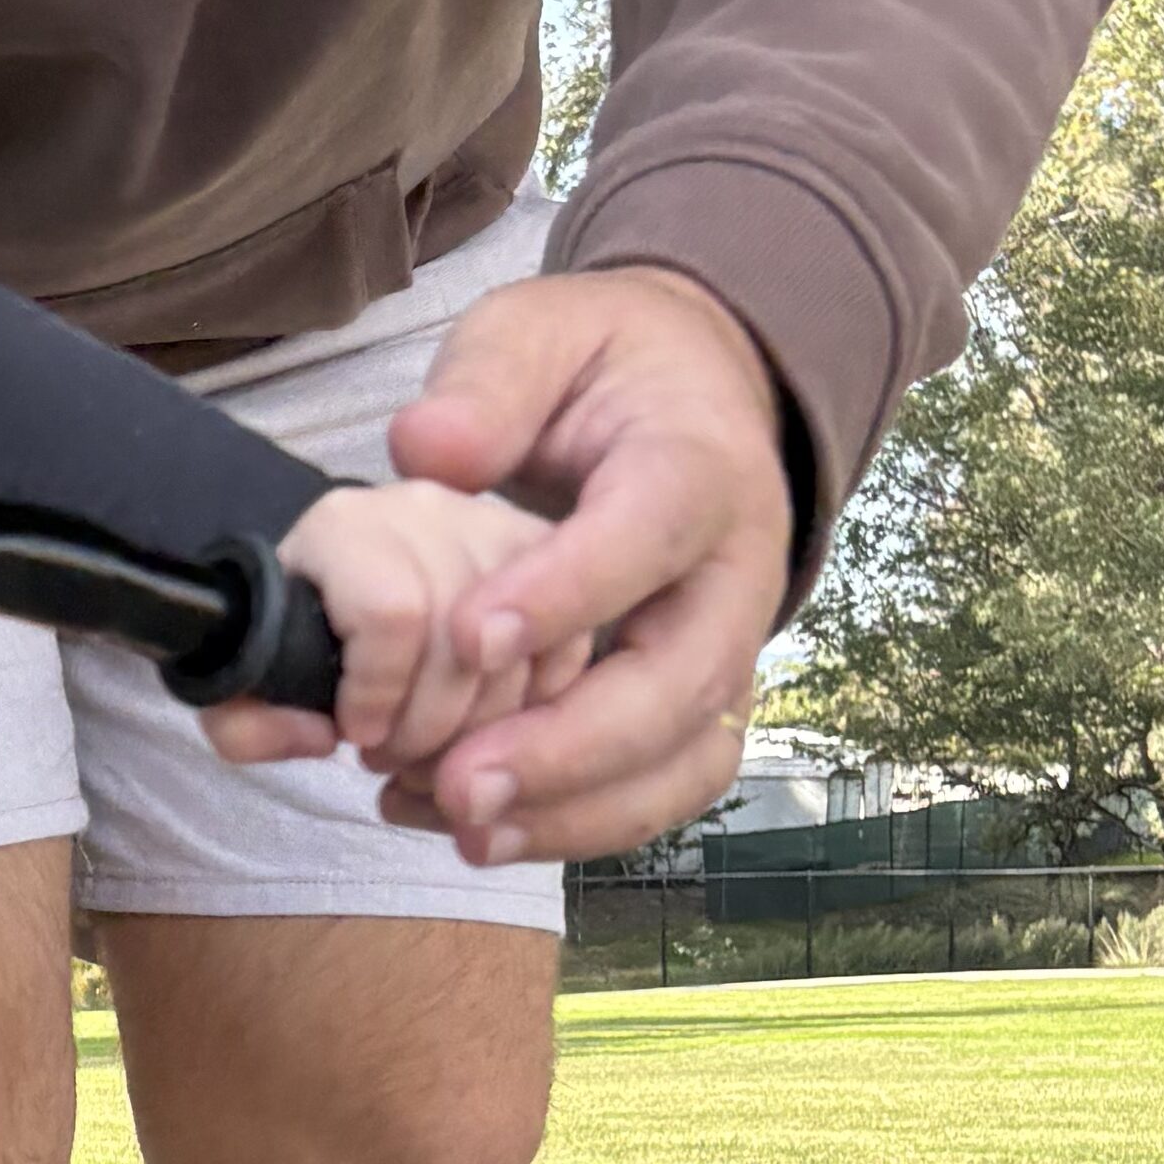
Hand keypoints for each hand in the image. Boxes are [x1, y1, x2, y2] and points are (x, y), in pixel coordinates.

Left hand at [205, 479, 586, 789]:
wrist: (332, 595)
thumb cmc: (289, 640)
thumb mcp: (241, 684)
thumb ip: (246, 722)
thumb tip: (320, 737)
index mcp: (344, 529)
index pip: (390, 611)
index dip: (377, 692)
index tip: (357, 735)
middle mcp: (425, 512)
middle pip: (463, 636)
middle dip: (431, 727)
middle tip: (395, 759)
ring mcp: (493, 528)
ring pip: (523, 647)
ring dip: (482, 730)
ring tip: (432, 753)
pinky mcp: (543, 563)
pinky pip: (568, 647)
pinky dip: (533, 709)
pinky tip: (488, 732)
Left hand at [383, 266, 796, 863]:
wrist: (685, 398)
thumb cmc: (601, 368)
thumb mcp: (539, 331)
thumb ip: (487, 383)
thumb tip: (428, 448)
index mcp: (699, 466)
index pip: (652, 532)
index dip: (571, 592)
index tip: (471, 639)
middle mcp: (735, 573)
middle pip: (681, 681)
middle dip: (571, 746)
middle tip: (460, 783)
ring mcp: (726, 648)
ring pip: (683, 756)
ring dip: (575, 810)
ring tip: (460, 827)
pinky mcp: (700, 704)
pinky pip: (663, 787)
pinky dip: (579, 825)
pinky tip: (474, 832)